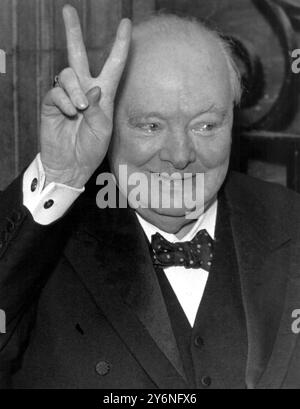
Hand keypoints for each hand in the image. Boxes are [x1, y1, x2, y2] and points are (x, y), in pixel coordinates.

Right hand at [40, 5, 131, 187]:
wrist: (72, 164)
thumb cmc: (91, 148)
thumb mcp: (104, 130)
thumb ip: (100, 108)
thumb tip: (92, 88)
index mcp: (103, 94)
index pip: (113, 64)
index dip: (120, 44)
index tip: (126, 23)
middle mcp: (85, 89)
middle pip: (78, 55)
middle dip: (73, 33)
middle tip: (68, 10)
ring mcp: (67, 95)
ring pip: (68, 74)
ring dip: (76, 90)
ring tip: (80, 110)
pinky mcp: (52, 103)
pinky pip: (57, 92)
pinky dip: (65, 103)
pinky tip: (71, 115)